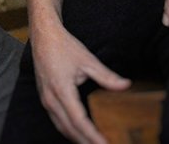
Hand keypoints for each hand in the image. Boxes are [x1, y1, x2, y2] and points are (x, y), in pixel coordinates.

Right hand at [29, 21, 130, 143]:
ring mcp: (45, 101)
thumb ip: (106, 76)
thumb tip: (125, 85)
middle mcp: (51, 99)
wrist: (43, 35)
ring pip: (62, 128)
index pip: (79, 121)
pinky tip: (81, 134)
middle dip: (86, 142)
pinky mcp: (45, 99)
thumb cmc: (64, 46)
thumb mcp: (87, 59)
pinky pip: (57, 121)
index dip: (93, 136)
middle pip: (70, 130)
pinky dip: (70, 131)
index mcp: (62, 90)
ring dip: (78, 139)